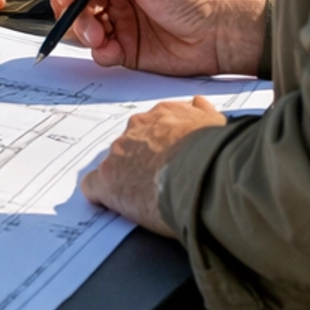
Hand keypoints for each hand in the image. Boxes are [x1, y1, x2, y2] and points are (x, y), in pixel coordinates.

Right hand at [53, 0, 265, 75]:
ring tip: (99, 37)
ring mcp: (120, 19)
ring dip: (84, 30)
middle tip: (78, 19)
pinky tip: (111, 50)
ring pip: (85, 24)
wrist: (219, 36)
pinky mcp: (126, 46)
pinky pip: (101, 49)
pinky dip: (100, 51)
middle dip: (74, 9)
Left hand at [82, 97, 225, 232]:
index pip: (152, 127)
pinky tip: (113, 204)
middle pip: (131, 145)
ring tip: (145, 197)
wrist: (203, 174)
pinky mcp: (108, 178)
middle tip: (159, 181)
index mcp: (162, 115)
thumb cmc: (214, 153)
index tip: (167, 160)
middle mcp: (137, 127)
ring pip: (114, 164)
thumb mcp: (216, 125)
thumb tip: (199, 104)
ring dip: (125, 177)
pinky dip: (102, 195)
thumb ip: (203, 114)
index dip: (158, 146)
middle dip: (141, 161)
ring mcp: (119, 151)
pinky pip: (94, 186)